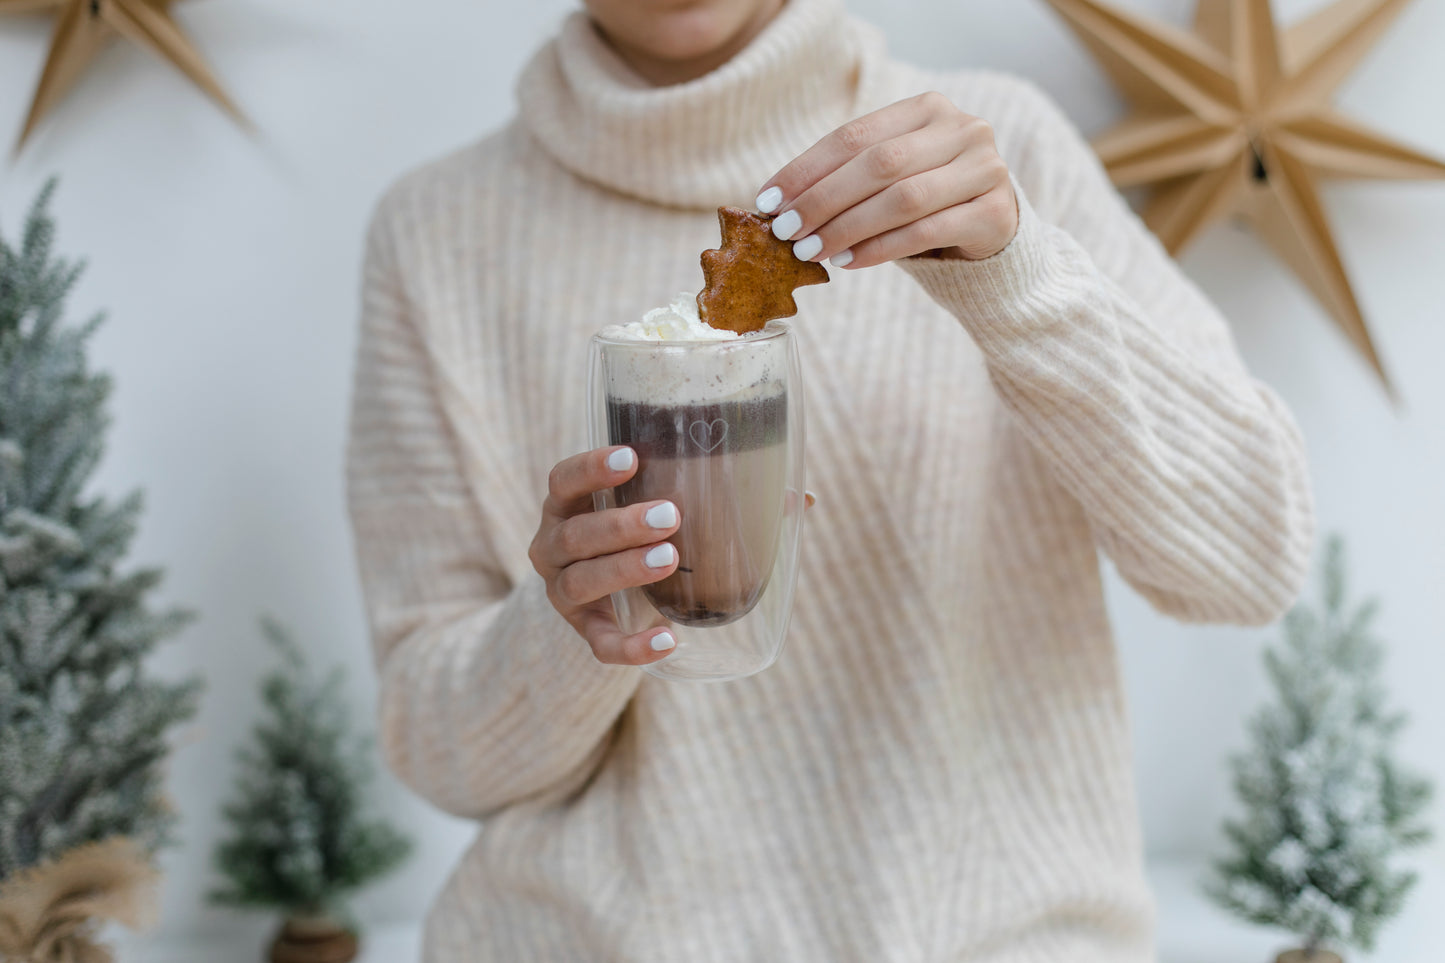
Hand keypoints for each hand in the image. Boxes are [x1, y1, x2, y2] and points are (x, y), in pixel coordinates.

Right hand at [528, 446, 680, 665]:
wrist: (610, 592)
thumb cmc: (629, 533)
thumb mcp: (634, 506)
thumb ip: (668, 490)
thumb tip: (759, 483)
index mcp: (561, 508)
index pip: (562, 481)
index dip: (591, 469)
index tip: (631, 458)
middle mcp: (551, 548)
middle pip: (575, 535)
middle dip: (621, 526)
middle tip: (669, 517)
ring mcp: (562, 593)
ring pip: (581, 582)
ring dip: (625, 569)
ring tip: (669, 559)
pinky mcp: (585, 630)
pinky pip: (601, 644)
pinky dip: (632, 646)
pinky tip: (667, 640)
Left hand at [755, 91, 1017, 268]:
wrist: (994, 231)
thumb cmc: (928, 202)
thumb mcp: (889, 178)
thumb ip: (846, 179)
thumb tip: (777, 205)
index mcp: (927, 108)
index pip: (853, 136)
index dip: (805, 169)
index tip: (767, 200)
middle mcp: (963, 129)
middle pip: (877, 165)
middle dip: (822, 200)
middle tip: (785, 231)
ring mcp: (985, 169)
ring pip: (902, 199)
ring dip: (847, 228)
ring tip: (811, 251)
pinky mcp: (996, 213)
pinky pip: (926, 232)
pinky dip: (880, 249)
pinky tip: (848, 262)